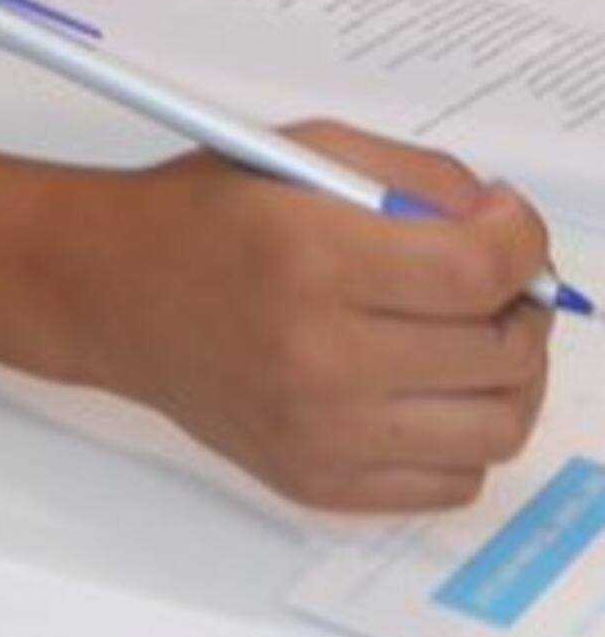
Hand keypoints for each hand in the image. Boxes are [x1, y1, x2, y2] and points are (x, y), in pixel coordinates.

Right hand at [67, 124, 555, 512]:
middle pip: (501, 356)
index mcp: (314, 258)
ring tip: (481, 338)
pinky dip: (468, 435)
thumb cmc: (205, 214)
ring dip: (512, 378)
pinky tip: (435, 387)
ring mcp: (323, 435)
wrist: (111, 293)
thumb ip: (415, 177)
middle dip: (525, 306)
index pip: (477, 273)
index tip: (513, 225)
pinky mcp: (320, 484)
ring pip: (495, 430)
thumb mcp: (305, 152)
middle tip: (502, 279)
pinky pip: (452, 481)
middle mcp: (321, 358)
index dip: (523, 244)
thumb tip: (502, 226)